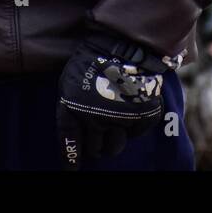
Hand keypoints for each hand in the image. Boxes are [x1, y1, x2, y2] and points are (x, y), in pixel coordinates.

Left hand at [56, 23, 181, 169]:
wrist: (126, 42)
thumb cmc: (93, 59)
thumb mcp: (70, 80)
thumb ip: (70, 107)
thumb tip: (75, 134)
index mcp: (73, 108)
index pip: (69, 141)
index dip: (70, 158)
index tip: (72, 170)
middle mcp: (95, 118)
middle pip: (94, 149)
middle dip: (94, 145)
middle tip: (97, 134)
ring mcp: (120, 119)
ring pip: (114, 146)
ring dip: (112, 140)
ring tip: (113, 121)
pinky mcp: (142, 117)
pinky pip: (134, 134)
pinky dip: (131, 125)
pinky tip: (128, 106)